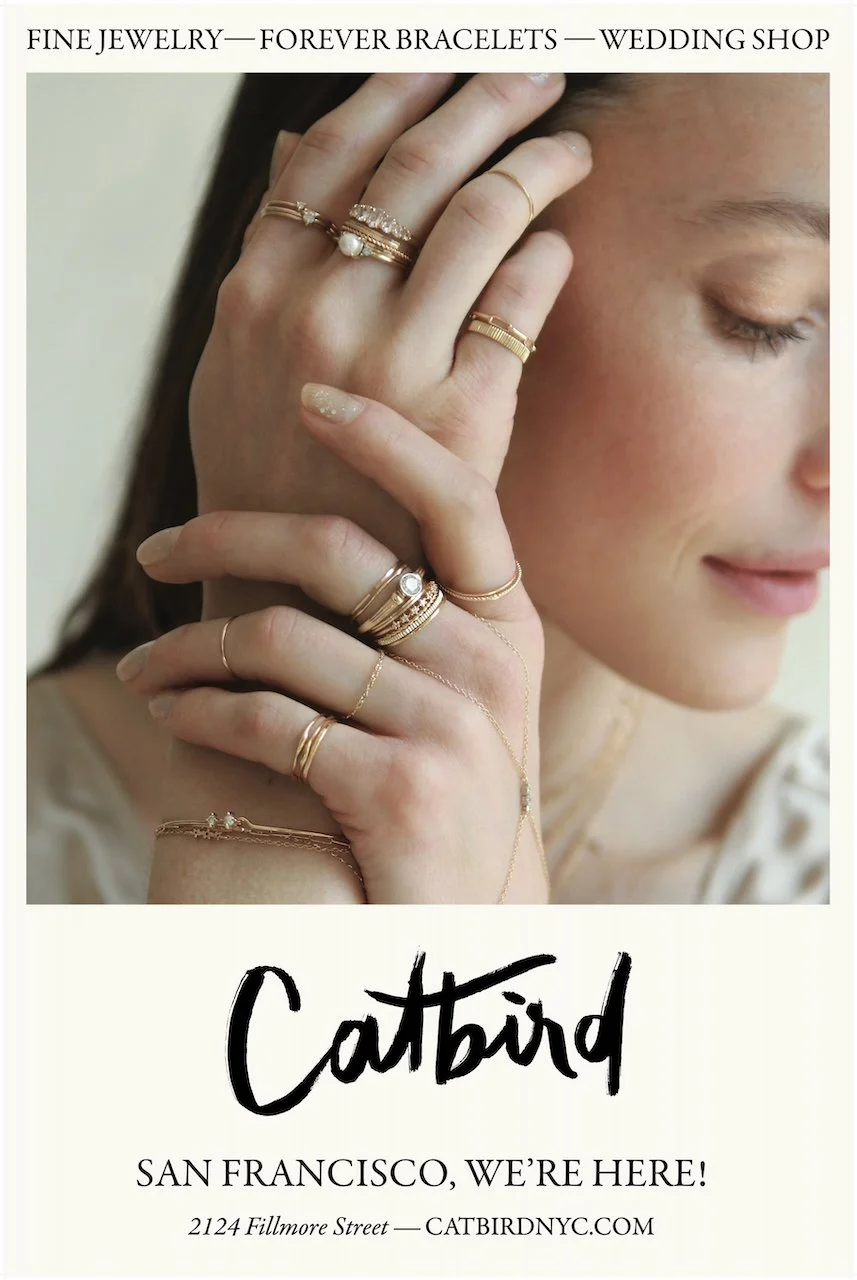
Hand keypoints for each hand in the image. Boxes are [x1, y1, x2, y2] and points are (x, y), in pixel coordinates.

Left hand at [124, 393, 547, 903]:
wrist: (472, 916)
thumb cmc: (452, 789)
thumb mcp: (470, 692)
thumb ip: (425, 613)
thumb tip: (318, 532)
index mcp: (508, 624)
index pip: (458, 496)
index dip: (385, 437)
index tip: (311, 403)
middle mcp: (487, 663)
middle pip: (334, 553)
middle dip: (220, 537)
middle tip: (152, 556)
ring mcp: (447, 726)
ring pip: (279, 640)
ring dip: (185, 651)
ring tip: (144, 670)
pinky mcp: (396, 789)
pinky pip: (266, 722)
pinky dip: (199, 715)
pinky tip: (176, 719)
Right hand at [189, 72, 590, 615]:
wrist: (289, 596)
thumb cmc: (263, 480)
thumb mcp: (234, 364)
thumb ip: (271, 256)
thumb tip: (298, 145)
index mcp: (259, 290)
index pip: (334, 152)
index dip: (397, 91)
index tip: (441, 61)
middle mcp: (321, 310)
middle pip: (417, 165)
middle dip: (486, 99)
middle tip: (534, 73)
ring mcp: (393, 360)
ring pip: (483, 215)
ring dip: (539, 163)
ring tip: (570, 151)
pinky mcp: (460, 415)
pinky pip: (521, 304)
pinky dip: (548, 262)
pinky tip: (559, 252)